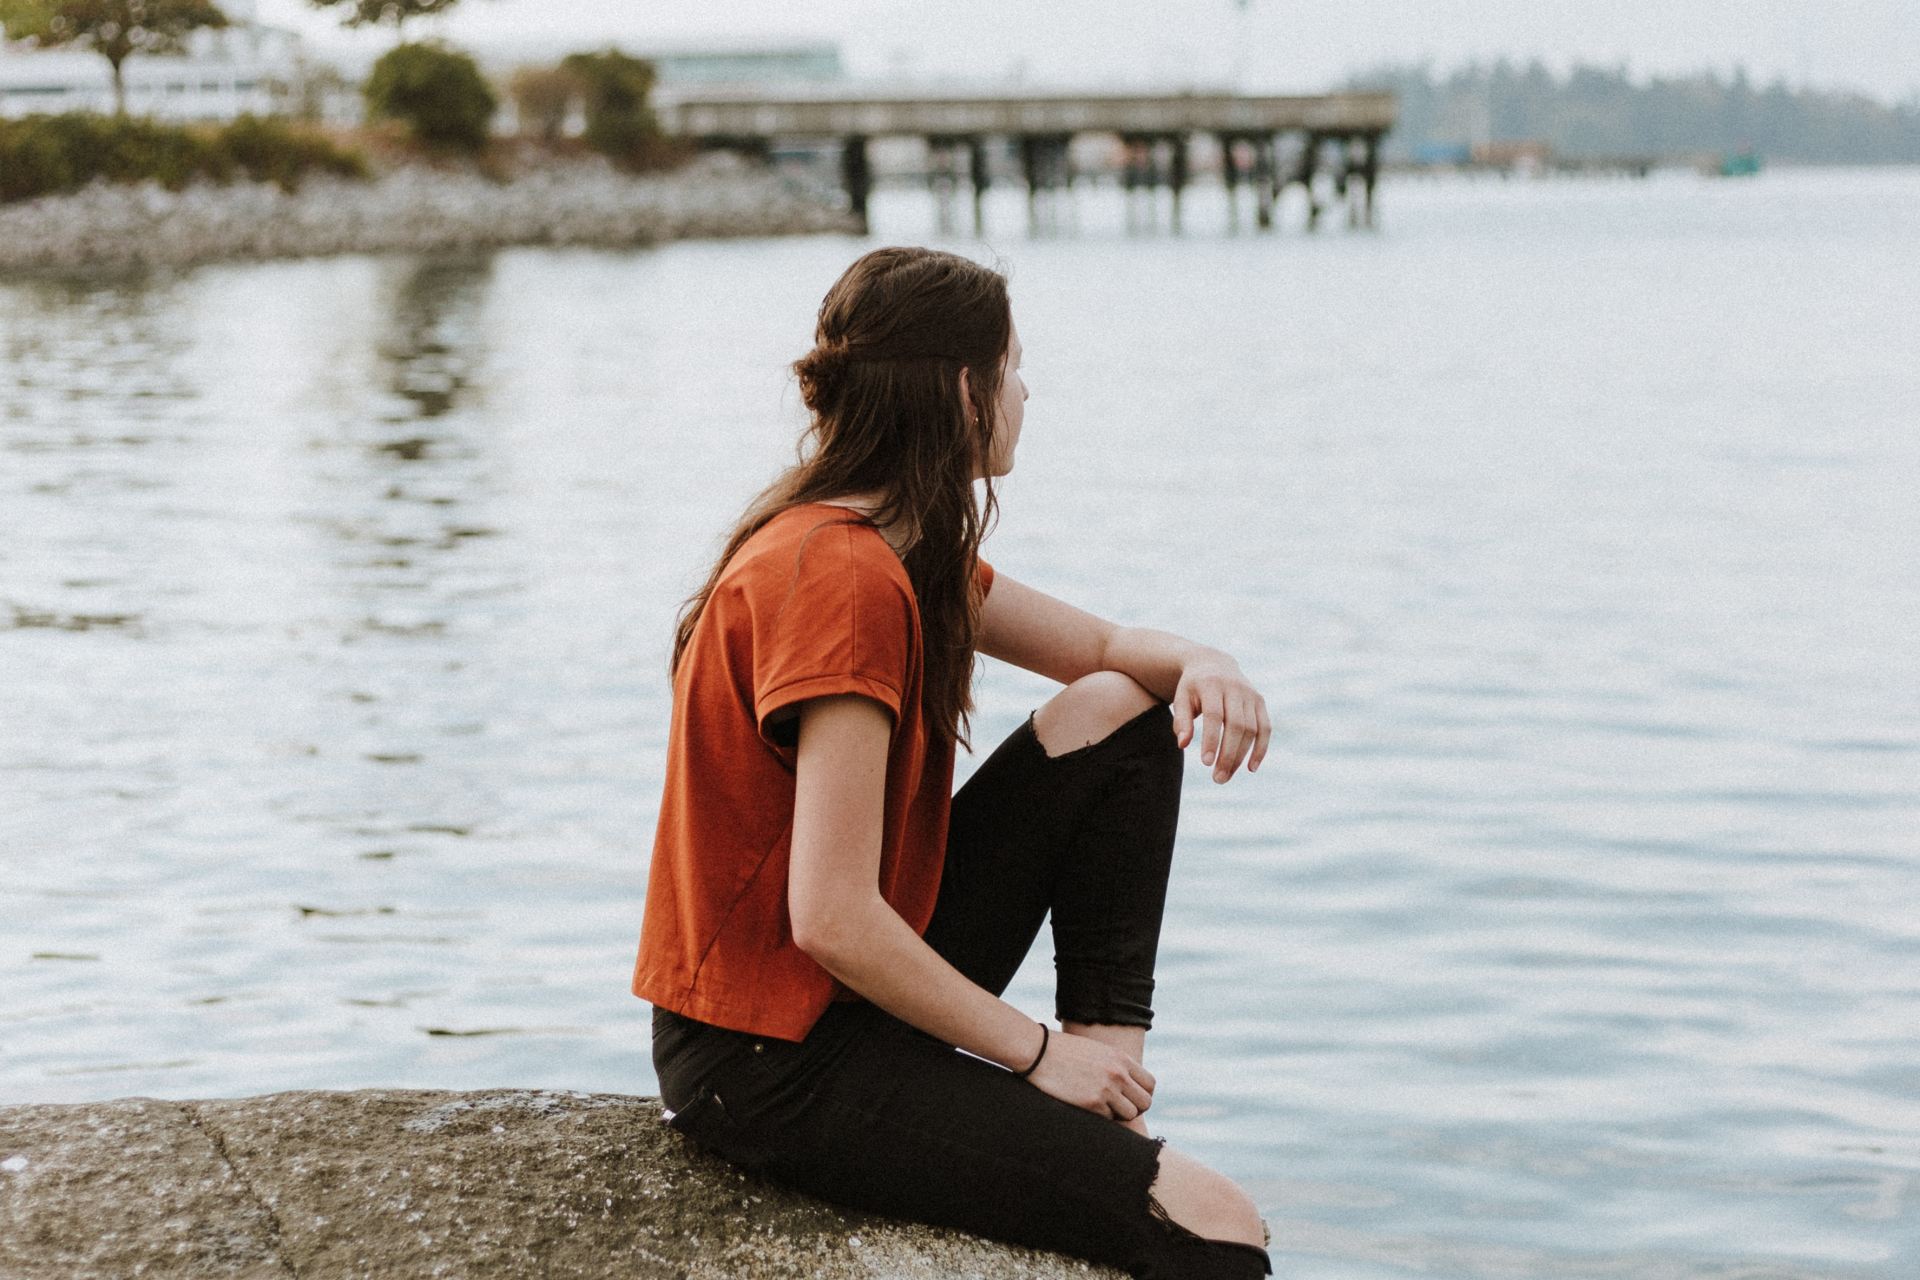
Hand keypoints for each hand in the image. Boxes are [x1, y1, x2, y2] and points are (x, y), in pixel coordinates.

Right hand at [1022, 1024, 1155, 1121]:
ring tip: (1103, 1109)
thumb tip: (1128, 1085)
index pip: (1150, 1084)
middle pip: (1146, 1102)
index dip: (1143, 1094)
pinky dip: (1101, 1117)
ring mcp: (1106, 1089)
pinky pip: (1109, 1119)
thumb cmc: (1063, 1051)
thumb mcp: (1096, 1051)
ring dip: (1119, 1115)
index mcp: (1121, 1058)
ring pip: (1130, 1114)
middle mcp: (1118, 1073)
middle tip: (1119, 1109)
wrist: (1037, 1051)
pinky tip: (1087, 1108)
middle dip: (1135, 1109)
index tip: (1131, 1099)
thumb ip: (1115, 1066)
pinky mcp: (1091, 1103)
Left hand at [1171, 651, 1270, 782]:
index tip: (1206, 763)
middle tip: (1218, 778)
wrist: (1213, 663)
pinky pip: (1265, 728)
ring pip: (1251, 729)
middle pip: (1236, 725)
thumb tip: (1183, 745)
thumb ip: (1181, 721)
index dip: (1212, 739)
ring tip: (1226, 776)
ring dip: (1241, 756)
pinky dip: (1261, 748)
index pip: (1214, 716)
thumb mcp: (1181, 698)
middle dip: (1228, 754)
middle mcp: (1235, 688)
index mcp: (1212, 684)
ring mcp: (1250, 694)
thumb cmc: (1193, 687)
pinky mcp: (1260, 702)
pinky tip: (1251, 767)